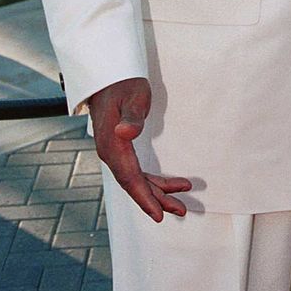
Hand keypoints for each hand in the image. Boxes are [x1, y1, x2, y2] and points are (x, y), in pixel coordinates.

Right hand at [88, 77, 191, 220]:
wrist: (109, 76)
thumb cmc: (123, 84)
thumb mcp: (133, 96)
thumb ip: (132, 117)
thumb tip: (125, 132)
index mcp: (112, 144)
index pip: (129, 178)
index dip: (145, 198)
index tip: (159, 215)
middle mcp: (111, 152)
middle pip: (134, 183)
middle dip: (157, 200)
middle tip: (181, 210)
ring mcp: (115, 151)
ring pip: (136, 179)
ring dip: (158, 192)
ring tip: (181, 203)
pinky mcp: (121, 147)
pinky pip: (136, 170)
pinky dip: (153, 180)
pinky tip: (171, 184)